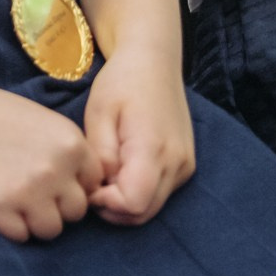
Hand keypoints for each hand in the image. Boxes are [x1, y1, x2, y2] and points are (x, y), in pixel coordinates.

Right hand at [0, 82, 102, 240]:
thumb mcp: (45, 122)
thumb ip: (69, 153)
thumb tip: (86, 189)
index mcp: (72, 144)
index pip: (93, 184)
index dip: (73, 183)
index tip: (52, 177)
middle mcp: (57, 170)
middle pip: (76, 211)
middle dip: (56, 204)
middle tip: (30, 188)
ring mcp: (29, 193)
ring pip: (51, 230)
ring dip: (35, 219)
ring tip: (14, 196)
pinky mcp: (1, 210)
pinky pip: (20, 235)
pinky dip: (9, 224)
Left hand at [82, 48, 196, 224]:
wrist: (153, 61)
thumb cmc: (121, 82)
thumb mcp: (99, 115)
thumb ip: (101, 157)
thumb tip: (100, 190)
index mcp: (153, 148)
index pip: (133, 204)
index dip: (105, 203)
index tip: (89, 184)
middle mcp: (176, 163)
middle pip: (143, 213)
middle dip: (112, 208)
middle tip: (92, 184)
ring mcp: (184, 166)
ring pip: (152, 208)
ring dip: (125, 203)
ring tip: (105, 176)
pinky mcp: (185, 165)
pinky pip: (160, 194)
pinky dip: (139, 193)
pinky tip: (122, 171)